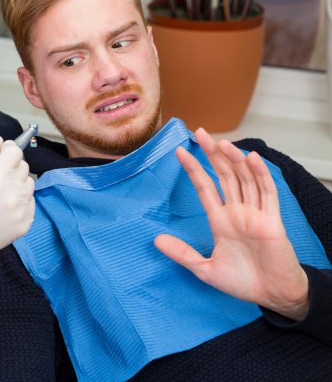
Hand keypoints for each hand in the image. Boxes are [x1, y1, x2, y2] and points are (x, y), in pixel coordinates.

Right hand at [0, 137, 35, 260]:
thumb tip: (0, 142)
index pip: (14, 153)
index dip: (7, 151)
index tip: (1, 155)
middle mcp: (11, 196)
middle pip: (23, 166)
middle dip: (10, 167)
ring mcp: (21, 211)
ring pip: (29, 182)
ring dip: (17, 182)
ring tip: (0, 193)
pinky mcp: (26, 222)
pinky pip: (30, 200)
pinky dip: (20, 199)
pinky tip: (4, 206)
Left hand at [155, 128, 308, 319]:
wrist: (272, 297)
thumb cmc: (243, 282)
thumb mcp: (205, 269)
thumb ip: (182, 254)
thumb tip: (156, 240)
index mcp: (221, 220)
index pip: (205, 187)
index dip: (193, 169)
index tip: (179, 151)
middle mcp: (238, 212)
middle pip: (224, 175)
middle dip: (212, 154)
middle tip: (200, 132)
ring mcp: (255, 214)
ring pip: (244, 179)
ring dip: (234, 159)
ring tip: (221, 143)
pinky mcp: (272, 220)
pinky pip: (267, 192)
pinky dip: (260, 174)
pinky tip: (250, 159)